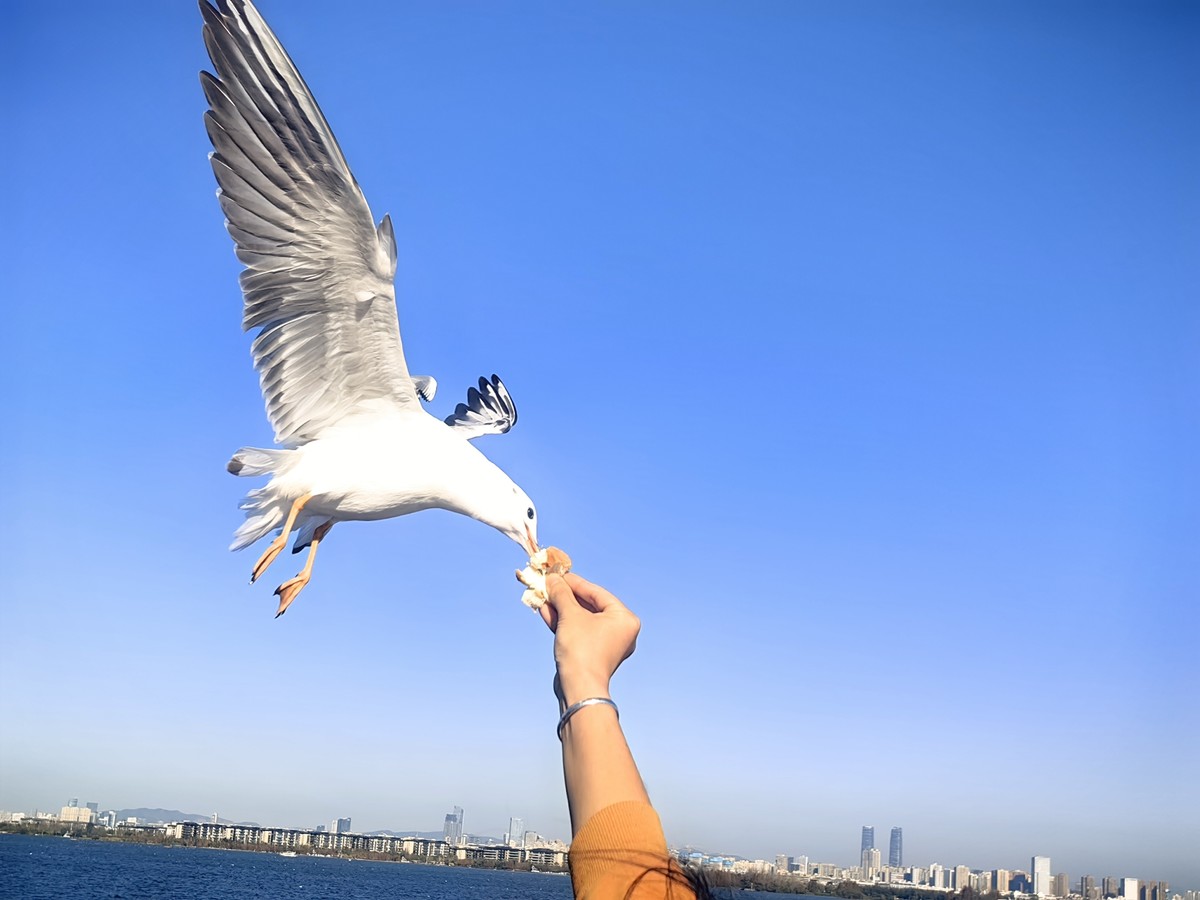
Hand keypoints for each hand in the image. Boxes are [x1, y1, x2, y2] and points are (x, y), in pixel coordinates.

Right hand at [539, 573, 639, 707]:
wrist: (579, 688)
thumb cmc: (581, 649)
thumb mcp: (570, 615)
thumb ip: (562, 594)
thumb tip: (553, 579)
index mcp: (625, 619)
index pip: (597, 593)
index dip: (575, 582)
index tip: (558, 574)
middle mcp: (620, 631)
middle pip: (589, 605)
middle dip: (565, 596)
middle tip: (549, 585)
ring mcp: (606, 644)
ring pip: (581, 619)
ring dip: (561, 608)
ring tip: (543, 596)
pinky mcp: (592, 654)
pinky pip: (578, 632)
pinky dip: (563, 623)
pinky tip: (546, 611)